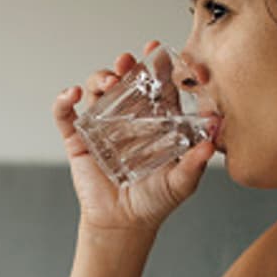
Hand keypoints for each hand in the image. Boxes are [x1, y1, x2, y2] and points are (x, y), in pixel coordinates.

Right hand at [53, 40, 214, 232]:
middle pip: (125, 80)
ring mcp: (101, 127)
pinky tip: (72, 94)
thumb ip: (195, 163)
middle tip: (128, 62)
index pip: (157, 86)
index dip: (157, 66)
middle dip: (126, 65)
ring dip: (99, 77)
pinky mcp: (78, 140)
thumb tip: (212, 143)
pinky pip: (66, 115)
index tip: (158, 51)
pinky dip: (64, 101)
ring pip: (96, 91)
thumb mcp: (181, 183)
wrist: (124, 224)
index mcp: (154, 121)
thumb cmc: (155, 201)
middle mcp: (127, 118)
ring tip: (108, 81)